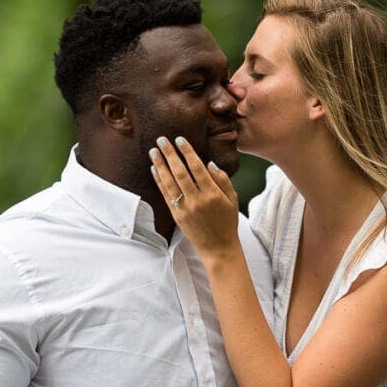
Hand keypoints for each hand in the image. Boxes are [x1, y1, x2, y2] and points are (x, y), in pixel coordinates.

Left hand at [149, 136, 240, 259]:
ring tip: (153, 151)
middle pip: (180, 173)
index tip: (180, 139)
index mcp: (212, 194)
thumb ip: (223, 180)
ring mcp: (185, 209)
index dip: (187, 152)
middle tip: (161, 139)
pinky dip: (159, 181)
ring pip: (169, 183)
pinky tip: (154, 169)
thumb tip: (209, 163)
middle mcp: (197, 200)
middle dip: (170, 154)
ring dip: (160, 165)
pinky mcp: (176, 215)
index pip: (197, 168)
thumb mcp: (233, 199)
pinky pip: (165, 195)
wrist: (218, 247)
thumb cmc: (227, 221)